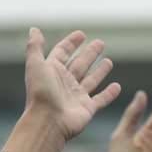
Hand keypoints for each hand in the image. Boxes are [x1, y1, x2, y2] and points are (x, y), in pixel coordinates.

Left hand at [21, 28, 120, 143]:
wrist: (47, 122)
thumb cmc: (41, 93)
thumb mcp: (36, 65)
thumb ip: (35, 47)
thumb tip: (34, 29)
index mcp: (52, 71)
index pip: (62, 52)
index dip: (70, 43)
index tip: (81, 34)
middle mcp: (64, 83)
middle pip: (79, 64)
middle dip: (89, 54)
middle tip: (100, 43)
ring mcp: (76, 96)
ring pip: (90, 80)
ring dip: (99, 71)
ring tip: (109, 61)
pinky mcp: (87, 109)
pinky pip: (101, 99)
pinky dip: (109, 94)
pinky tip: (117, 86)